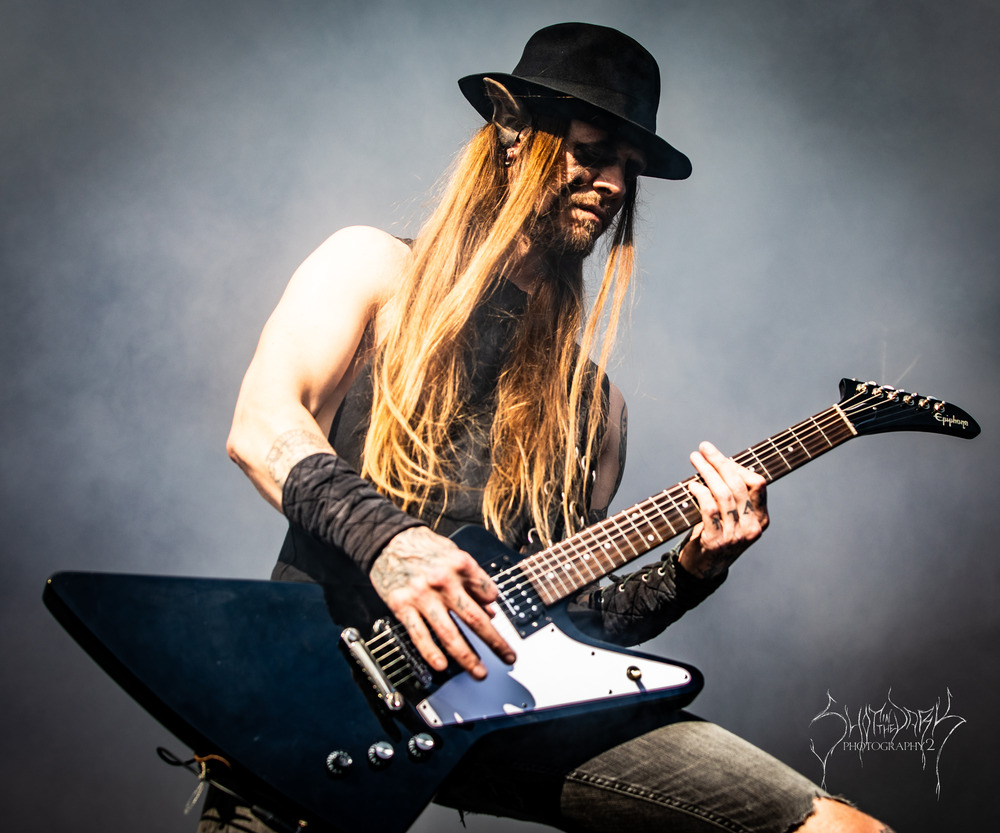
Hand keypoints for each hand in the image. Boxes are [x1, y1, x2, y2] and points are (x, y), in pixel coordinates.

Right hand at [369, 526, 516, 679]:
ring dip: (467, 657)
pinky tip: (441, 665)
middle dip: (494, 642)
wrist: (387, 539)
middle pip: (474, 619)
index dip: (495, 608)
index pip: (489, 593)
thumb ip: (472, 582)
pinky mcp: (402, 605)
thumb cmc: (423, 547)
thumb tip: (489, 609)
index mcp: (460, 564)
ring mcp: (422, 595)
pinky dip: (431, 652)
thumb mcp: (454, 556)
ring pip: (449, 633)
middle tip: (508, 657)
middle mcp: (443, 581)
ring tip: (479, 671)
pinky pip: (419, 634)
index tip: (496, 619)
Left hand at [680, 441, 768, 578]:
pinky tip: (692, 485)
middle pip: (738, 485)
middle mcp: (751, 528)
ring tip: (695, 459)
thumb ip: (734, 496)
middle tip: (704, 448)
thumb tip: (721, 461)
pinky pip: (709, 509)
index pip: (758, 484)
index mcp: (761, 519)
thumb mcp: (734, 517)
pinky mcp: (715, 542)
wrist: (703, 570)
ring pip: (723, 494)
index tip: (721, 456)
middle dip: (720, 462)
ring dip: (707, 472)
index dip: (738, 466)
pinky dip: (700, 493)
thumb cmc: (716, 535)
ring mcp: (734, 536)